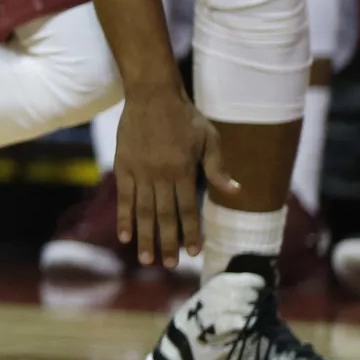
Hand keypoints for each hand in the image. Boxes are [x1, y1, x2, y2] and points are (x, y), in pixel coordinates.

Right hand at [113, 86, 237, 268]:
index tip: (192, 253)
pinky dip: (124, 217)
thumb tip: (236, 191)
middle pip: (164, 216)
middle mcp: (160, 176)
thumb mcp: (209, 139)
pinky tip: (125, 236)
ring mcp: (139, 172)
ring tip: (146, 259)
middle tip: (168, 265)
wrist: (152, 95)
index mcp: (184, 171)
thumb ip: (218, 168)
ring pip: (143, 211)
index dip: (190, 232)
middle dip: (167, 242)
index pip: (188, 210)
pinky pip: (124, 197)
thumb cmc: (185, 117)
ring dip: (145, 236)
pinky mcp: (123, 166)